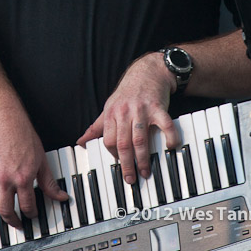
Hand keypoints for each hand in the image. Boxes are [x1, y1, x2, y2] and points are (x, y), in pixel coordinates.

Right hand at [0, 110, 67, 226]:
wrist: (5, 122)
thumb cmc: (23, 136)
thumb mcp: (41, 159)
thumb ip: (49, 182)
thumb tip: (60, 196)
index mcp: (23, 178)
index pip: (27, 206)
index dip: (32, 213)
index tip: (33, 213)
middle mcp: (7, 180)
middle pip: (7, 211)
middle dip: (14, 220)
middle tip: (18, 222)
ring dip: (0, 210)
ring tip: (6, 211)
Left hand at [77, 52, 179, 183]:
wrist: (147, 71)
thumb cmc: (127, 92)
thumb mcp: (109, 107)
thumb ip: (96, 127)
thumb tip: (81, 142)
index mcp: (111, 113)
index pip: (108, 140)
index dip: (113, 155)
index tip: (119, 165)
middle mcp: (125, 111)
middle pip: (122, 143)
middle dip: (126, 164)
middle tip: (130, 179)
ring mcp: (142, 109)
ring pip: (140, 139)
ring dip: (142, 158)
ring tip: (145, 171)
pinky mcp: (159, 107)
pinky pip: (165, 125)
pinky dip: (168, 138)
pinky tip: (169, 147)